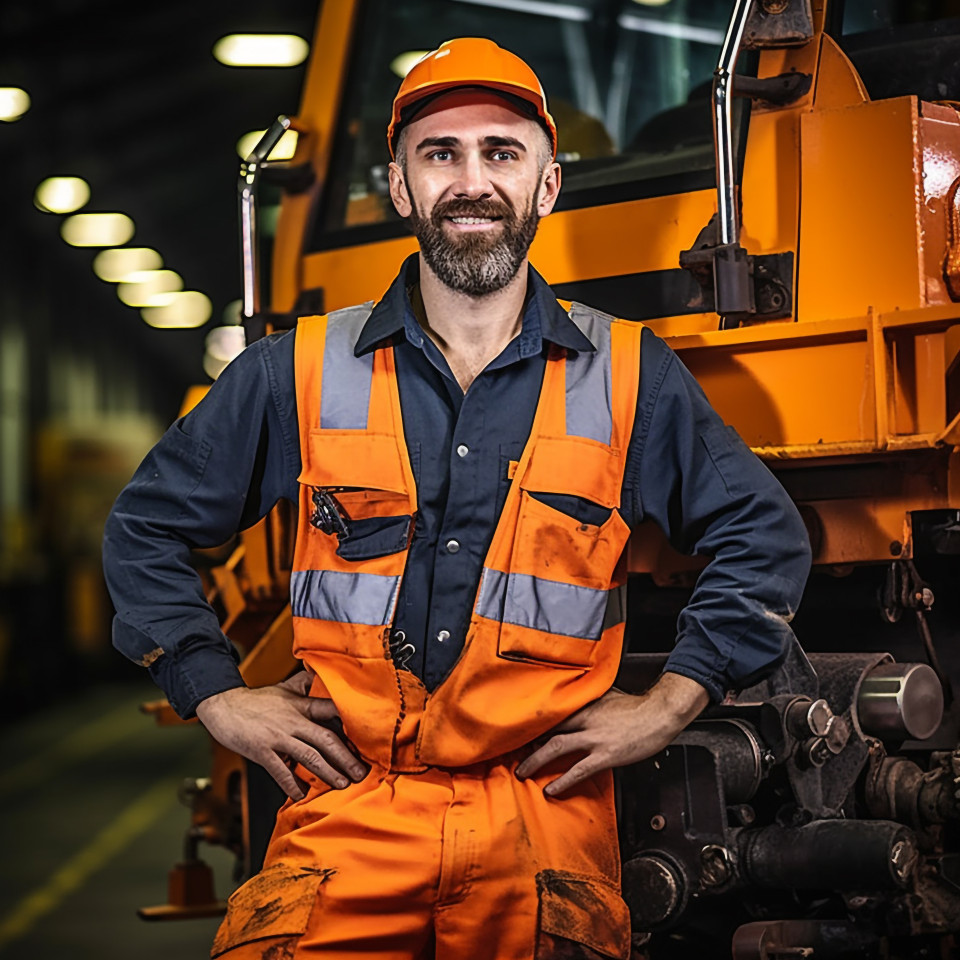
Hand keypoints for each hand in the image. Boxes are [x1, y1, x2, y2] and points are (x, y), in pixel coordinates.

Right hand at [195, 670, 367, 799]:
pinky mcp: (262, 750)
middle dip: (346, 757)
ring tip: (342, 784)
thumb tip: (321, 676)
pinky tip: (302, 794)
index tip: (367, 737)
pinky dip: (292, 784)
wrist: (223, 706)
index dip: (350, 723)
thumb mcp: (283, 688)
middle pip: (326, 739)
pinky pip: (281, 770)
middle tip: (361, 772)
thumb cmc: (256, 700)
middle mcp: (293, 720)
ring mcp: (278, 736)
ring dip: (328, 772)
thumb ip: (304, 685)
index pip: (331, 711)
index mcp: (301, 705)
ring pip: (309, 756)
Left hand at [515, 672, 708, 796]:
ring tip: (521, 772)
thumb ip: (588, 698)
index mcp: (583, 704)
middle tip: (511, 753)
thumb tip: (575, 697)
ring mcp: (594, 737)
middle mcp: (584, 719)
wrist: (659, 714)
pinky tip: (551, 789)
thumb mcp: (607, 694)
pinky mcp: (606, 755)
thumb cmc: (636, 705)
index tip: (517, 731)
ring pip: (556, 748)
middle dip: (527, 742)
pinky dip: (562, 781)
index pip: (551, 713)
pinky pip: (578, 770)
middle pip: (547, 730)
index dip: (532, 724)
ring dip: (535, 760)